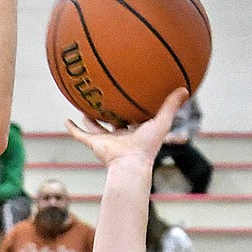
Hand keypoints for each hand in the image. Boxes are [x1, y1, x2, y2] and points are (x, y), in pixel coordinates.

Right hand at [68, 89, 186, 163]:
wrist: (130, 164)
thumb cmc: (147, 146)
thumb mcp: (162, 122)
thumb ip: (171, 106)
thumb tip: (185, 87)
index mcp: (135, 132)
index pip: (134, 117)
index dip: (132, 107)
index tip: (130, 95)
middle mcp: (119, 136)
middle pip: (114, 121)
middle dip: (111, 111)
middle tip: (106, 96)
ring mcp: (106, 140)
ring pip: (95, 127)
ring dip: (89, 118)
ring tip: (83, 106)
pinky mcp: (94, 144)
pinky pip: (80, 135)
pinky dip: (72, 128)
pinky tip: (65, 120)